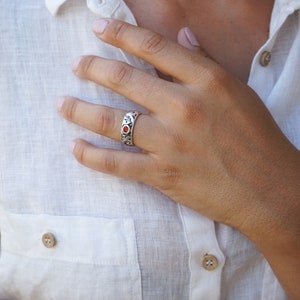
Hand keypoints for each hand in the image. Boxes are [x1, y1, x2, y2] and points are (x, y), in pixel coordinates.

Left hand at [57, 18, 299, 250]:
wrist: (268, 187)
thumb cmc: (257, 138)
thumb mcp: (236, 91)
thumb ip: (204, 63)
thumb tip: (181, 38)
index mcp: (206, 81)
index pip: (153, 47)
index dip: (120, 33)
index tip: (98, 28)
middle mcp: (184, 107)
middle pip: (124, 80)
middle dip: (93, 68)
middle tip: (76, 65)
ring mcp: (170, 143)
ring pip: (112, 122)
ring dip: (80, 110)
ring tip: (62, 103)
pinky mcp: (163, 175)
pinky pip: (117, 163)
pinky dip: (91, 156)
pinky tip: (75, 146)